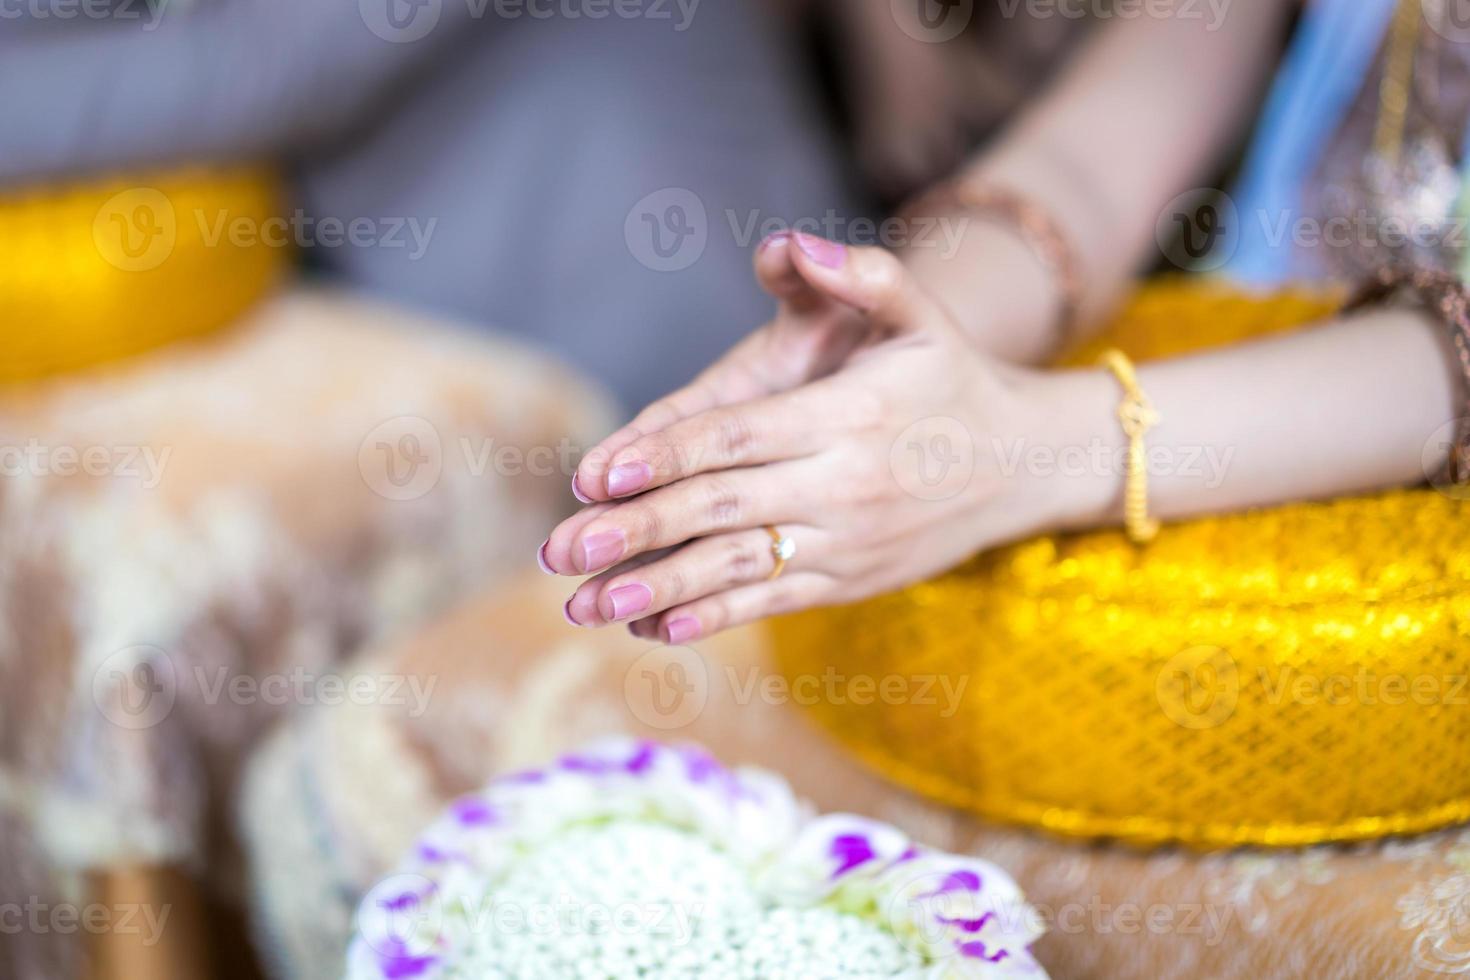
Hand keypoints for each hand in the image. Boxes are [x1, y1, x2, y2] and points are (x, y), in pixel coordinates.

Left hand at [539, 233, 1114, 642]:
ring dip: (656, 588)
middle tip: (559, 549)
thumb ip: (858, 274)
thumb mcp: (923, 313)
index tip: (596, 476)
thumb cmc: (954, 378)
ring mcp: (846, 542)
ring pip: (738, 570)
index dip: (665, 456)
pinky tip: (654, 626)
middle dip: (634, 531)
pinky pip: (773, 602)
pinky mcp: (850, 581)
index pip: (738, 438)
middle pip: (721, 510)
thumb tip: (788, 242)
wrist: (1025, 463)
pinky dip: (713, 616)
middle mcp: (842, 485)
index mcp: (846, 417)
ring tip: (585, 604)